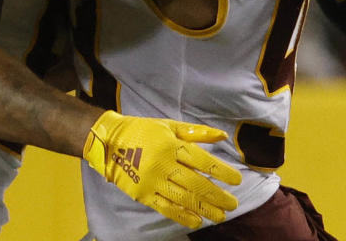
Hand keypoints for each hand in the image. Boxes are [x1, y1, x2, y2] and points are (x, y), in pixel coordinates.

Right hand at [82, 111, 240, 227]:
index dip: (222, 172)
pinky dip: (182, 216)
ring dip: (205, 209)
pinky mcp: (142, 193)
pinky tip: (196, 221)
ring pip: (184, 198)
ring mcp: (152, 181)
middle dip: (218, 196)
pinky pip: (165, 207)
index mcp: (171, 145)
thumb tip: (223, 135)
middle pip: (197, 183)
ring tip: (221, 216)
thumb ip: (196, 132)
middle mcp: (163, 164)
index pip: (203, 161)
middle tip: (233, 204)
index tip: (237, 181)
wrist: (108, 142)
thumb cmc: (142, 131)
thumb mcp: (169, 125)